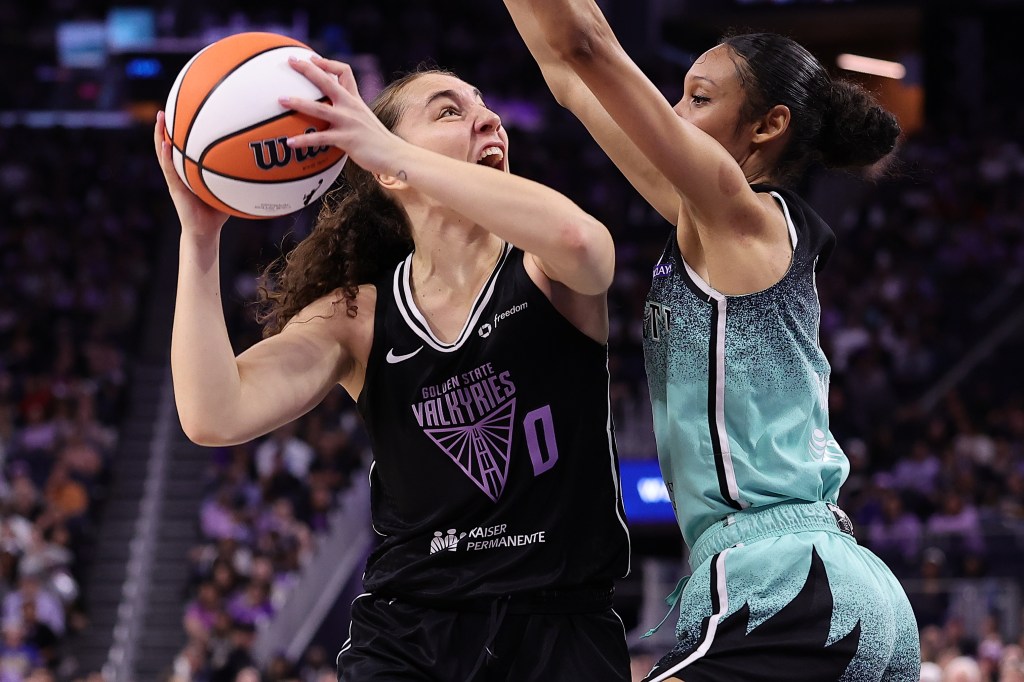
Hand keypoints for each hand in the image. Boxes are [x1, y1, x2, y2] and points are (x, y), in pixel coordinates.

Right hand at [153, 111, 228, 238]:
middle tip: (165, 107)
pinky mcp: (175, 188)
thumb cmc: (217, 210)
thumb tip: (259, 162)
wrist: (205, 231)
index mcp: (189, 170)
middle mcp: (179, 172)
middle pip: (169, 144)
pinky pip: (169, 169)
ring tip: (160, 116)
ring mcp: (175, 179)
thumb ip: (238, 175)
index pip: (183, 146)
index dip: (180, 130)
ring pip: (163, 153)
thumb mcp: (229, 188)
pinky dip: (166, 156)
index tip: (182, 111)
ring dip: (160, 134)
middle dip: (166, 126)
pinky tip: (165, 144)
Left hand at [280, 55, 402, 176]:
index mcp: (355, 100)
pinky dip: (303, 140)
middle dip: (307, 70)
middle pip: (326, 82)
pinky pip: (320, 139)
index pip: (344, 72)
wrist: (394, 154)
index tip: (311, 59)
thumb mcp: (365, 119)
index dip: (327, 63)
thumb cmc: (378, 141)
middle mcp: (351, 106)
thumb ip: (351, 113)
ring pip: (319, 109)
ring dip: (298, 103)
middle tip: (290, 61)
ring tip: (281, 100)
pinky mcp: (346, 140)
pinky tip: (289, 143)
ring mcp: (348, 122)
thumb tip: (334, 113)